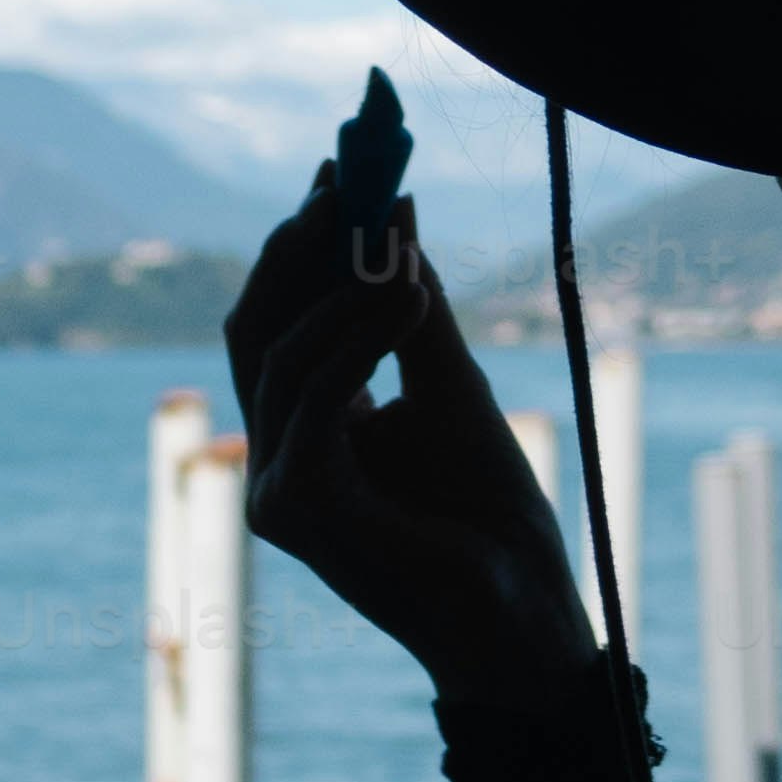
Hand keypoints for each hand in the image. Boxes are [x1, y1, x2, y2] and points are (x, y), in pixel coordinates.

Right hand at [226, 167, 597, 708]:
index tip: (340, 170)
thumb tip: (396, 209)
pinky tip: (407, 296)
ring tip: (403, 246)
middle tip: (346, 179)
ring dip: (342, 287)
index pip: (279, 320)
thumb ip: (414, 304)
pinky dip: (355, 338)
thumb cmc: (491, 513)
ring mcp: (276, 489)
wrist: (525, 611)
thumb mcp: (454, 384)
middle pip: (256, 328)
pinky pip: (312, 401)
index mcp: (305, 430)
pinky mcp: (298, 509)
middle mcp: (275, 457)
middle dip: (298, 247)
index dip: (302, 244)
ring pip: (280, 356)